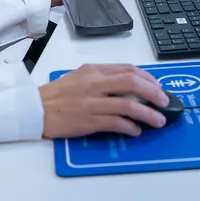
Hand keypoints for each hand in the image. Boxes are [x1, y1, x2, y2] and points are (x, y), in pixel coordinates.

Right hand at [38, 64, 168, 137]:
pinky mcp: (89, 120)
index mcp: (94, 70)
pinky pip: (116, 122)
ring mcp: (92, 102)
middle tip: (165, 102)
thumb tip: (128, 85)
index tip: (158, 87)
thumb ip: (102, 78)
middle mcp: (95, 83)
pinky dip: (130, 127)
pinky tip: (136, 131)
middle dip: (154, 93)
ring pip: (128, 104)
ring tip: (158, 121)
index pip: (128, 69)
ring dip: (148, 113)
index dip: (148, 78)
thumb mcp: (79, 77)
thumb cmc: (56, 95)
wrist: (34, 109)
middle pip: (132, 82)